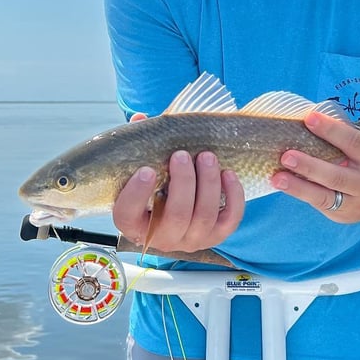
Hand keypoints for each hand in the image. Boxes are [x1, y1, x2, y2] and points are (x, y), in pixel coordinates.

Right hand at [112, 112, 244, 252]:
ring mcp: (191, 240)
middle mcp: (162, 238)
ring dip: (208, 184)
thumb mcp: (142, 168)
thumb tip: (140, 119)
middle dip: (182, 183)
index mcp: (133, 223)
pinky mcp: (216, 236)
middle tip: (182, 155)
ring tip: (207, 156)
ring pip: (203, 217)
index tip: (146, 169)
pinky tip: (228, 173)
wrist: (177, 207)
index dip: (136, 194)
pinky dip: (233, 196)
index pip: (127, 214)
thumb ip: (139, 146)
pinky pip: (229, 220)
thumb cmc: (155, 185)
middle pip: (175, 216)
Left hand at [270, 111, 359, 222]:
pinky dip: (300, 193)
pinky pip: (319, 204)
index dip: (331, 130)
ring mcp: (355, 203)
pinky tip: (284, 185)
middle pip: (336, 176)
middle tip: (287, 156)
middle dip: (309, 166)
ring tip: (277, 178)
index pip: (353, 142)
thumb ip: (343, 138)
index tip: (309, 119)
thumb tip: (309, 120)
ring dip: (298, 187)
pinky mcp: (342, 215)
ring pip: (324, 197)